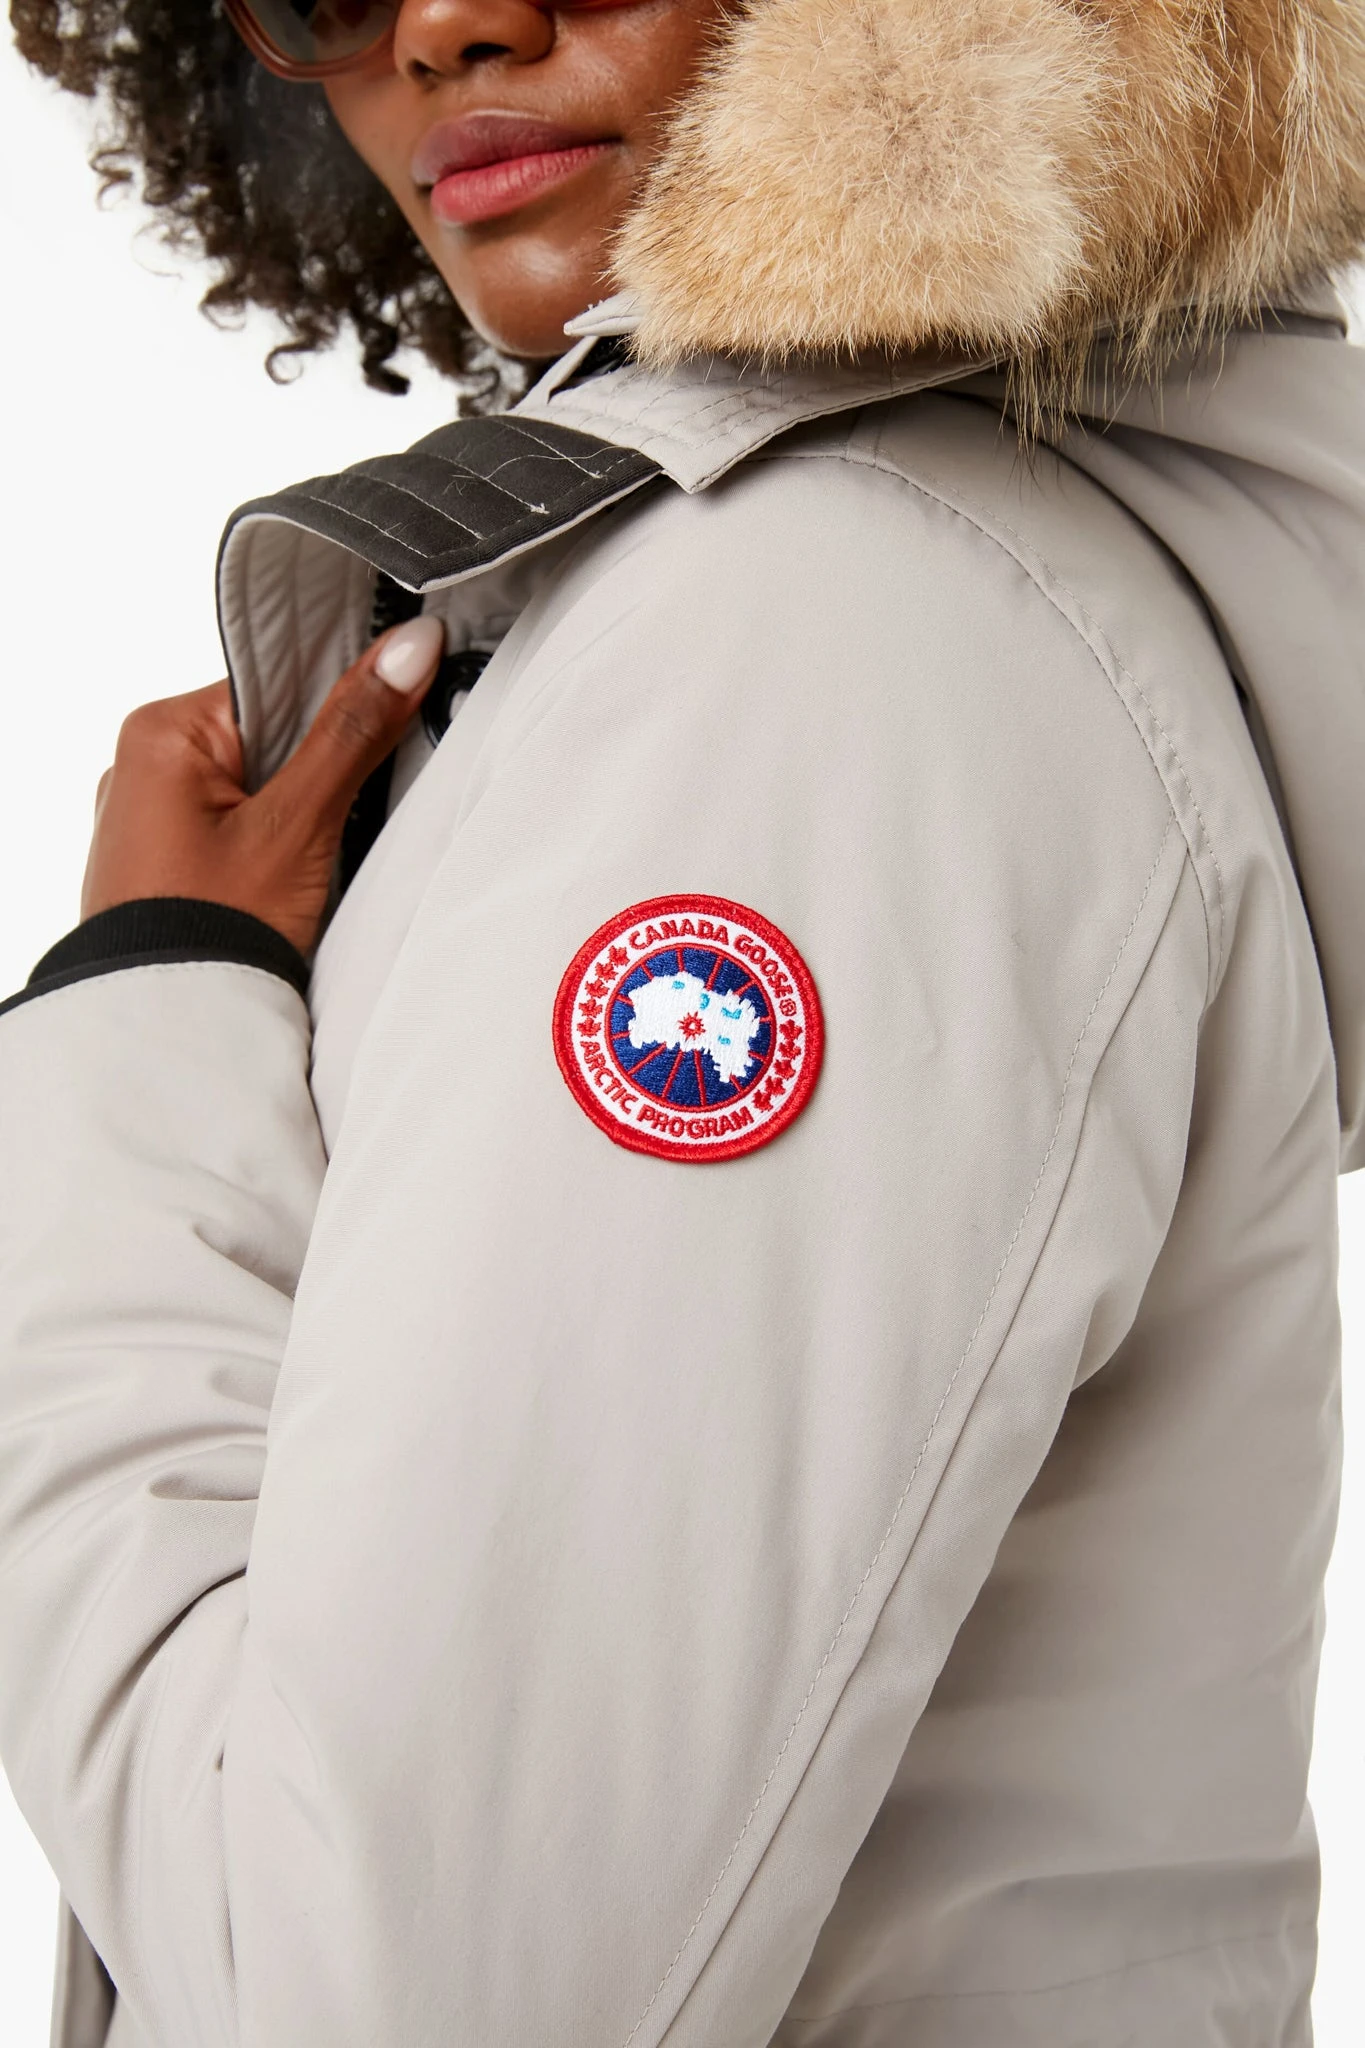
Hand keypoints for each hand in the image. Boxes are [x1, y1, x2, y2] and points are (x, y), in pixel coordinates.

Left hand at [81, 615, 445, 954]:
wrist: (169, 1034)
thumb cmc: (210, 930)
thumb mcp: (298, 824)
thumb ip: (354, 731)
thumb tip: (408, 647)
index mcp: (161, 732)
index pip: (277, 683)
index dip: (339, 705)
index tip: (391, 720)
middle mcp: (144, 766)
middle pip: (271, 734)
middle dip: (322, 768)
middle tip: (350, 811)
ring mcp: (154, 819)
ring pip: (261, 785)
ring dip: (304, 812)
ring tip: (318, 854)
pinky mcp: (171, 863)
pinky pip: (241, 827)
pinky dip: (279, 845)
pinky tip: (295, 877)